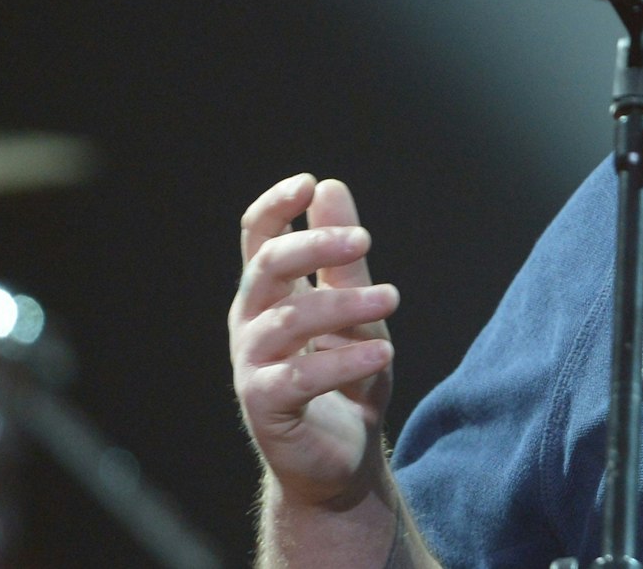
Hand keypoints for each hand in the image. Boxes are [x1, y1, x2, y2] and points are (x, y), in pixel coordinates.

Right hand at [230, 174, 399, 509]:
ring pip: (287, 320)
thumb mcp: (356, 308)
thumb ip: (344, 257)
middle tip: (364, 239)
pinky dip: (343, 361)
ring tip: (391, 297)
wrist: (342, 457)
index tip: (308, 184)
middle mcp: (251, 324)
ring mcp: (252, 366)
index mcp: (269, 294)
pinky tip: (383, 351)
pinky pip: (300, 378)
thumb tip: (330, 186)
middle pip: (267, 268)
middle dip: (314, 247)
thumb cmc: (346, 375)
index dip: (275, 207)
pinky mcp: (265, 407)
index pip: (257, 238)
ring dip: (343, 305)